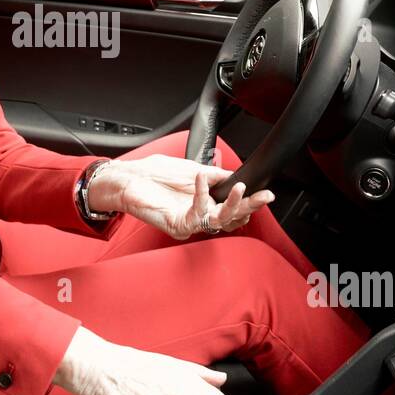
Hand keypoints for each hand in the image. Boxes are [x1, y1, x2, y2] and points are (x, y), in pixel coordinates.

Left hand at [88, 154, 275, 239]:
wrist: (128, 178)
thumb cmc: (155, 174)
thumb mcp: (193, 169)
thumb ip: (215, 175)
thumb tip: (236, 175)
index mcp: (205, 202)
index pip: (234, 207)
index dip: (249, 201)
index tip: (264, 192)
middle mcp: (200, 215)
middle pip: (232, 217)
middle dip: (251, 206)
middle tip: (265, 197)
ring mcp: (189, 221)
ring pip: (219, 221)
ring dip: (233, 205)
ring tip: (241, 189)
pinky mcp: (177, 225)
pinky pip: (196, 214)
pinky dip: (201, 195)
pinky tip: (202, 179)